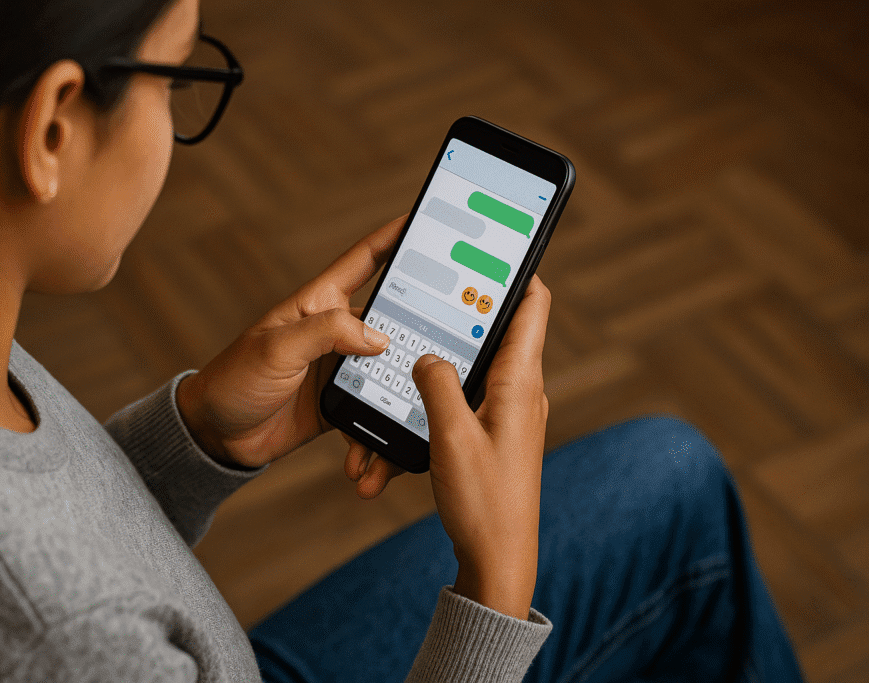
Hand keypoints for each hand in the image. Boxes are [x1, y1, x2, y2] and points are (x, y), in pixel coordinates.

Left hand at [176, 216, 411, 470]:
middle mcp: (335, 331)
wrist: (216, 436)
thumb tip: (378, 336)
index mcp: (319, 304)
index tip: (425, 218)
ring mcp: (340, 368)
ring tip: (412, 418)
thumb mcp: (276, 349)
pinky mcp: (341, 403)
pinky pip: (373, 413)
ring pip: (388, 373)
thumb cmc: (234, 380)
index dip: (394, 236)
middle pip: (391, 320)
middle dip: (421, 330)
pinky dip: (374, 437)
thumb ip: (325, 333)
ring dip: (400, 397)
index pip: (364, 260)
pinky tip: (368, 460)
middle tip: (455, 340)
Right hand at [411, 275, 550, 618]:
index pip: (532, 304)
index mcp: (520, 382)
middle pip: (500, 328)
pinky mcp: (495, 432)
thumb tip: (426, 355)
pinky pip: (470, 394)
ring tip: (418, 336)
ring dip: (451, 351)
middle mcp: (522, 391)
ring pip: (480, 363)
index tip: (494, 244)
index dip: (517, 269)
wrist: (498, 557)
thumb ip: (437, 385)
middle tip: (435, 283)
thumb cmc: (484, 501)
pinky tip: (418, 392)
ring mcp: (510, 412)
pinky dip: (446, 386)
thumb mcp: (450, 437)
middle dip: (468, 307)